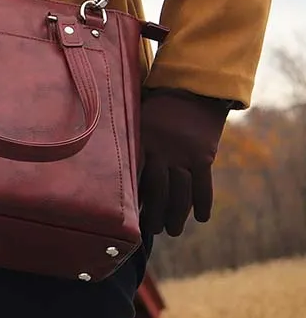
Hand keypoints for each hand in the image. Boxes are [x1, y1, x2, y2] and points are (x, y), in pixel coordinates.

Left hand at [139, 89, 230, 236]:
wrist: (192, 87)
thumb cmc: (158, 100)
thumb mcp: (138, 113)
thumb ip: (129, 134)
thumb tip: (113, 156)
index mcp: (141, 138)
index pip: (135, 174)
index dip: (133, 197)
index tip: (128, 215)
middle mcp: (161, 149)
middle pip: (157, 189)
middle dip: (154, 213)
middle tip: (151, 230)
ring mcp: (183, 153)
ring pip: (180, 192)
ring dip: (177, 215)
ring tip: (173, 231)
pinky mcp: (203, 155)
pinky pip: (203, 185)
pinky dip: (202, 203)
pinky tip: (200, 218)